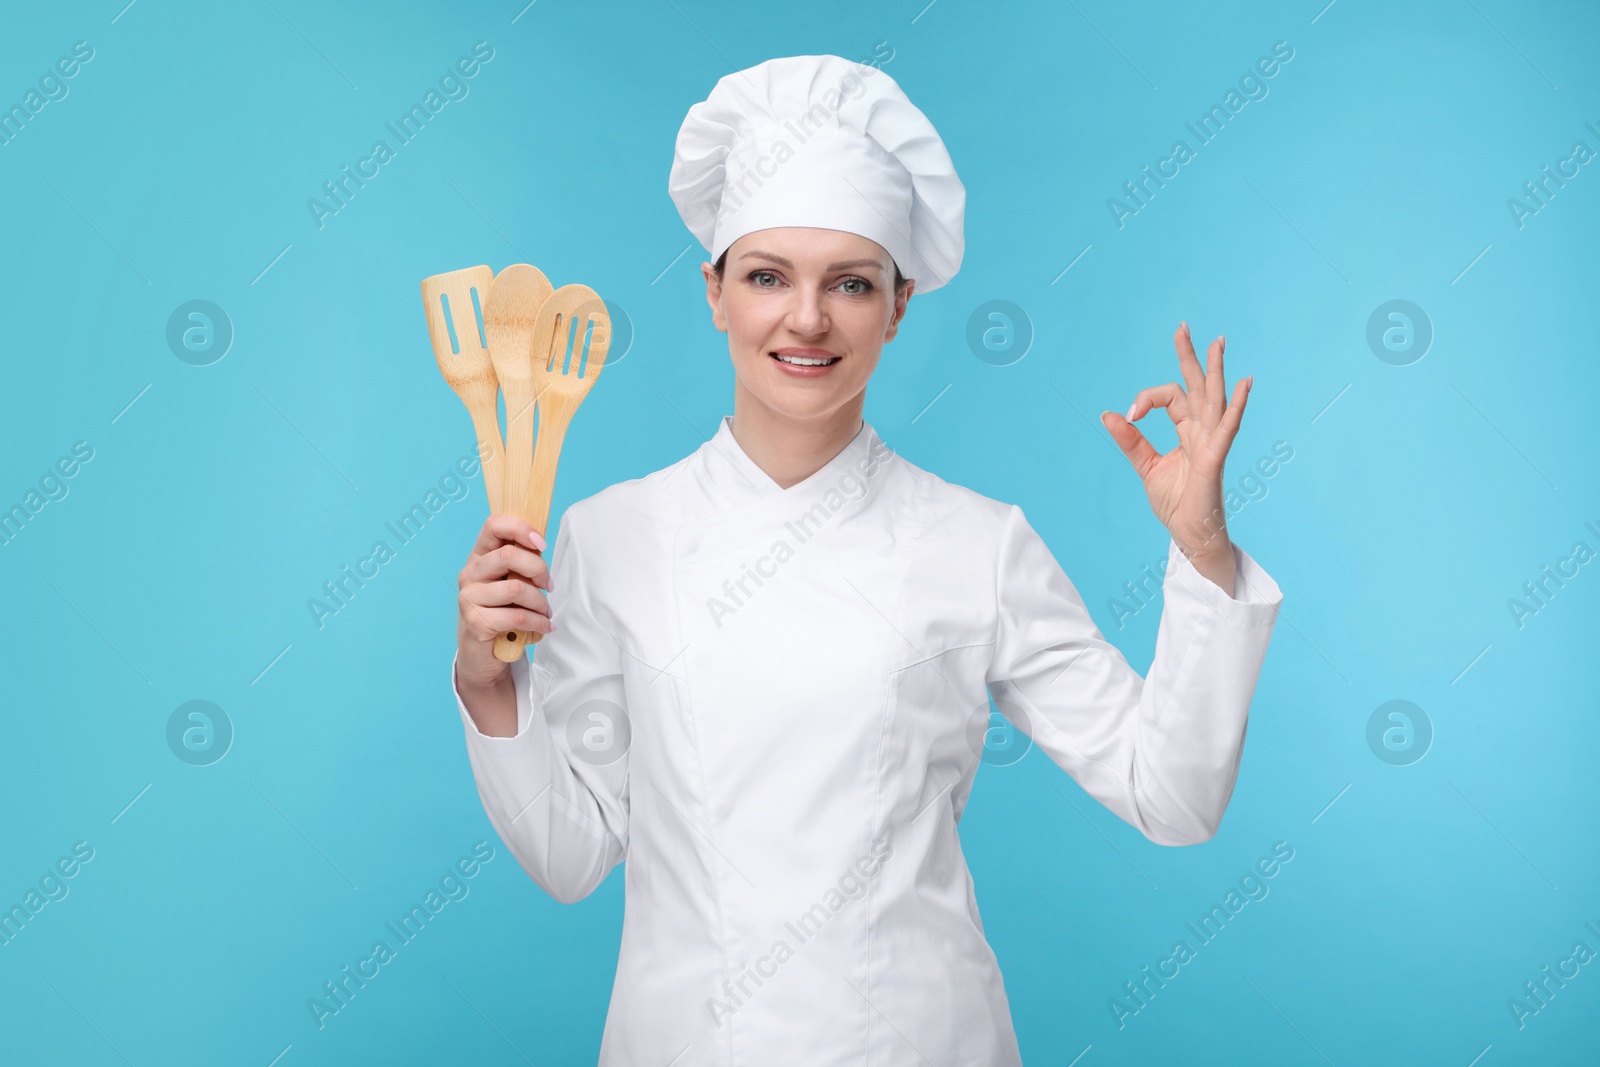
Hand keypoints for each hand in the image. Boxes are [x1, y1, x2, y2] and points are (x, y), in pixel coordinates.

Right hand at [456, 514, 554, 696]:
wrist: (483, 655)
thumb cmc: (502, 612)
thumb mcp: (510, 582)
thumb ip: (521, 563)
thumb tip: (541, 545)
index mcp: (479, 557)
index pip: (494, 525)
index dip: (521, 528)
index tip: (542, 545)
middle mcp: (469, 574)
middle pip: (508, 555)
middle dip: (538, 569)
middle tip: (548, 586)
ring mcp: (469, 598)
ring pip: (516, 588)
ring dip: (540, 602)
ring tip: (546, 612)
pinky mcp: (476, 622)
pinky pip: (516, 616)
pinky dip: (538, 622)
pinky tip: (544, 626)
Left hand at [1100, 322, 1252, 574]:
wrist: (1189, 536)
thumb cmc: (1176, 503)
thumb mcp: (1146, 467)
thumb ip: (1131, 441)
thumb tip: (1109, 415)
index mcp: (1188, 432)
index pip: (1171, 399)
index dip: (1148, 398)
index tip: (1130, 413)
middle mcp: (1203, 433)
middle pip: (1197, 387)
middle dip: (1191, 357)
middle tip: (1184, 328)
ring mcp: (1212, 445)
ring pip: (1214, 400)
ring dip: (1216, 371)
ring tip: (1218, 343)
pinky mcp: (1214, 461)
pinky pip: (1226, 431)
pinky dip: (1235, 408)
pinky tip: (1244, 384)